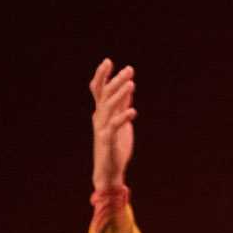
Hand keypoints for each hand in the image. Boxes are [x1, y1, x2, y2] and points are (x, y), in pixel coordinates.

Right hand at [89, 59, 135, 191]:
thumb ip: (123, 106)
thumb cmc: (115, 147)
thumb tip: (128, 89)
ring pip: (109, 106)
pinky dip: (123, 117)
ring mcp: (102, 128)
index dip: (102, 75)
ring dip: (120, 94)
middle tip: (129, 69)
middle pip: (105, 94)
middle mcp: (99, 117)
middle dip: (116, 80)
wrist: (109, 171)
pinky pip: (114, 126)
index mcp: (101, 112)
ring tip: (132, 84)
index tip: (109, 61)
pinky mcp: (108, 140)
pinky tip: (133, 111)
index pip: (98, 89)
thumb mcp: (121, 122)